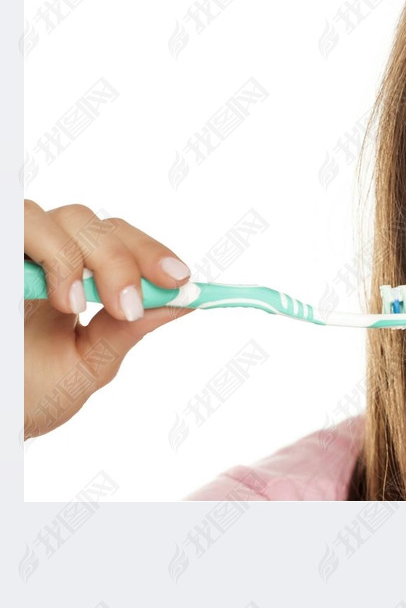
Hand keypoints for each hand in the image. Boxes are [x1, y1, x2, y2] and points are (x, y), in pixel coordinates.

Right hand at [24, 199, 194, 437]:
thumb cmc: (25, 392)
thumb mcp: (85, 367)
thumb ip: (126, 332)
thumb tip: (182, 302)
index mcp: (73, 274)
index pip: (118, 239)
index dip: (150, 252)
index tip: (180, 281)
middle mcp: (47, 252)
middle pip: (95, 223)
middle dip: (123, 260)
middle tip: (130, 304)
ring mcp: (23, 249)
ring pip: (66, 217)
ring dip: (84, 257)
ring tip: (78, 307)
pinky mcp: (2, 250)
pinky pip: (24, 222)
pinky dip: (52, 253)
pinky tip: (60, 297)